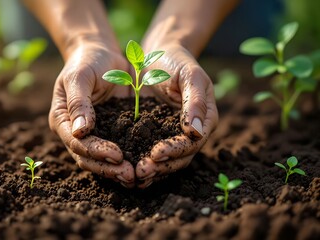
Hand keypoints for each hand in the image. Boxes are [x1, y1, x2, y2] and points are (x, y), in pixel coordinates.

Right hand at [49, 41, 134, 187]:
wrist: (102, 54)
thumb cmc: (87, 61)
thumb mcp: (80, 76)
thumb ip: (79, 102)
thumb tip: (81, 132)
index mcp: (63, 120)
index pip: (77, 143)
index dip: (96, 152)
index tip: (117, 155)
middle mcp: (76, 132)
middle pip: (89, 158)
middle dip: (109, 168)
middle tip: (130, 175)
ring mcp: (95, 133)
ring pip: (103, 159)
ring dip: (119, 169)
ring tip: (138, 176)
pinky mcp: (113, 131)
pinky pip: (121, 148)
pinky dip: (130, 157)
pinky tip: (144, 164)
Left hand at [136, 44, 217, 187]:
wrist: (158, 53)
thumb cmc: (177, 61)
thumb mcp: (190, 75)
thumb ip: (195, 102)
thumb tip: (197, 132)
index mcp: (205, 119)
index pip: (193, 143)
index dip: (176, 151)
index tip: (156, 154)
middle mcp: (192, 131)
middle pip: (180, 157)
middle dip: (161, 166)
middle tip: (141, 172)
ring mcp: (173, 133)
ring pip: (166, 159)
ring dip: (152, 169)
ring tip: (134, 175)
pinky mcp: (156, 133)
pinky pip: (150, 150)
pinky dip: (142, 159)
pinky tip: (128, 166)